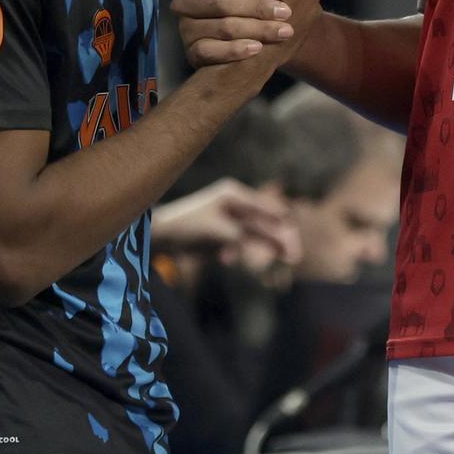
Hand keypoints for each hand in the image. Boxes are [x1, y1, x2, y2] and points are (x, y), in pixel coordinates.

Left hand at [149, 178, 301, 267]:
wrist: (159, 236)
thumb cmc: (188, 228)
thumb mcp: (222, 232)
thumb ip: (250, 237)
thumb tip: (278, 244)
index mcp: (235, 194)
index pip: (269, 210)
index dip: (284, 229)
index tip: (294, 249)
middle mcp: (234, 202)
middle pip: (265, 221)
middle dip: (277, 240)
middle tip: (292, 258)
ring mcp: (228, 216)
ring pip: (253, 233)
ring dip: (259, 247)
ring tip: (266, 259)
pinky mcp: (220, 230)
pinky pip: (238, 241)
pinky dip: (237, 250)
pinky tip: (224, 259)